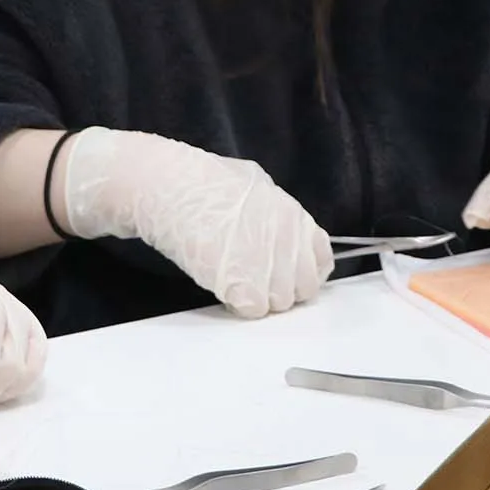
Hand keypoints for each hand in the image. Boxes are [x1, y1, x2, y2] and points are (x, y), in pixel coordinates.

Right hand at [62, 128, 332, 318]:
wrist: (170, 186)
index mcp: (293, 216)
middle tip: (252, 280)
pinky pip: (253, 310)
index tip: (282, 273)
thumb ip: (272, 208)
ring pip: (278, 303)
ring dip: (258, 298)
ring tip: (232, 279)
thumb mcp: (252, 181)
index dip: (300, 271)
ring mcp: (268, 264)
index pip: (320, 261)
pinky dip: (238, 304)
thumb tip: (274, 225)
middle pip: (301, 289)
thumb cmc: (202, 179)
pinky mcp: (243, 285)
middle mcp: (288, 241)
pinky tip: (221, 284)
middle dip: (279, 288)